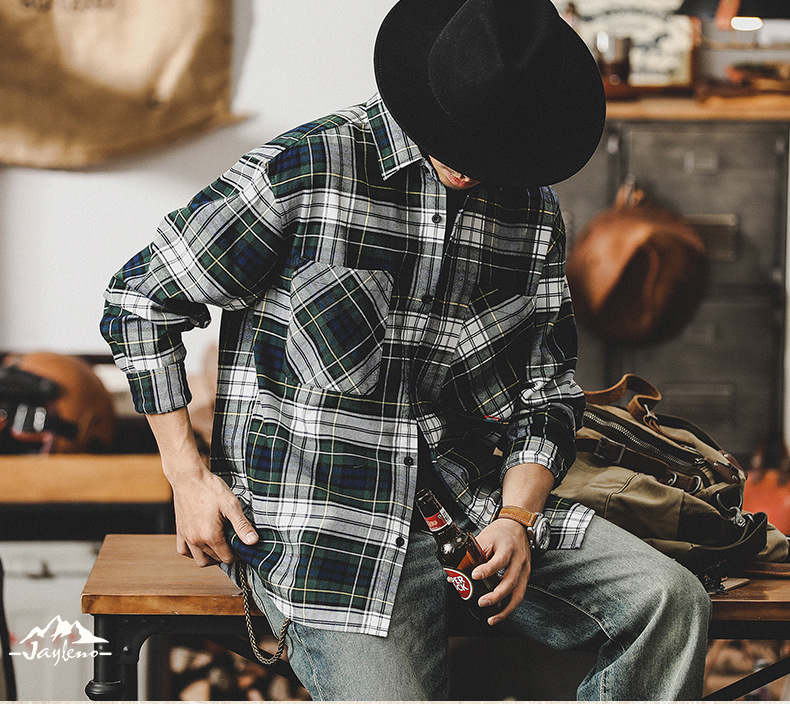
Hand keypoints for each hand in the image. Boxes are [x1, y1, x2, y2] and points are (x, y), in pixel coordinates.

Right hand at [146, 408, 258, 567]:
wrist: (188, 477)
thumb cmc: (210, 488)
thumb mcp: (231, 504)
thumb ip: (242, 525)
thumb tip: (253, 542)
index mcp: (210, 536)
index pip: (227, 558)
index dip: (239, 555)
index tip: (244, 546)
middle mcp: (196, 540)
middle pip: (215, 560)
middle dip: (227, 555)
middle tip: (235, 544)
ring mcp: (186, 537)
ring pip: (199, 560)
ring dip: (211, 558)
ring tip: (221, 546)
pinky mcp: (179, 531)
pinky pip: (184, 551)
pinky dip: (193, 552)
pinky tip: (202, 543)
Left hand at [470, 518, 530, 625]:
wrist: (518, 526)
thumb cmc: (499, 532)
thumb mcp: (485, 537)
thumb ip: (472, 555)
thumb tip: (454, 576)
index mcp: (508, 547)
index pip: (499, 560)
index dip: (488, 569)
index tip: (475, 575)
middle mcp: (519, 560)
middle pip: (511, 580)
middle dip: (496, 595)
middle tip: (481, 602)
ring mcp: (525, 569)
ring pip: (518, 593)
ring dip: (505, 609)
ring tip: (491, 618)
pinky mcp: (526, 577)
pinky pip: (519, 595)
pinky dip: (510, 607)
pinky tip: (499, 615)